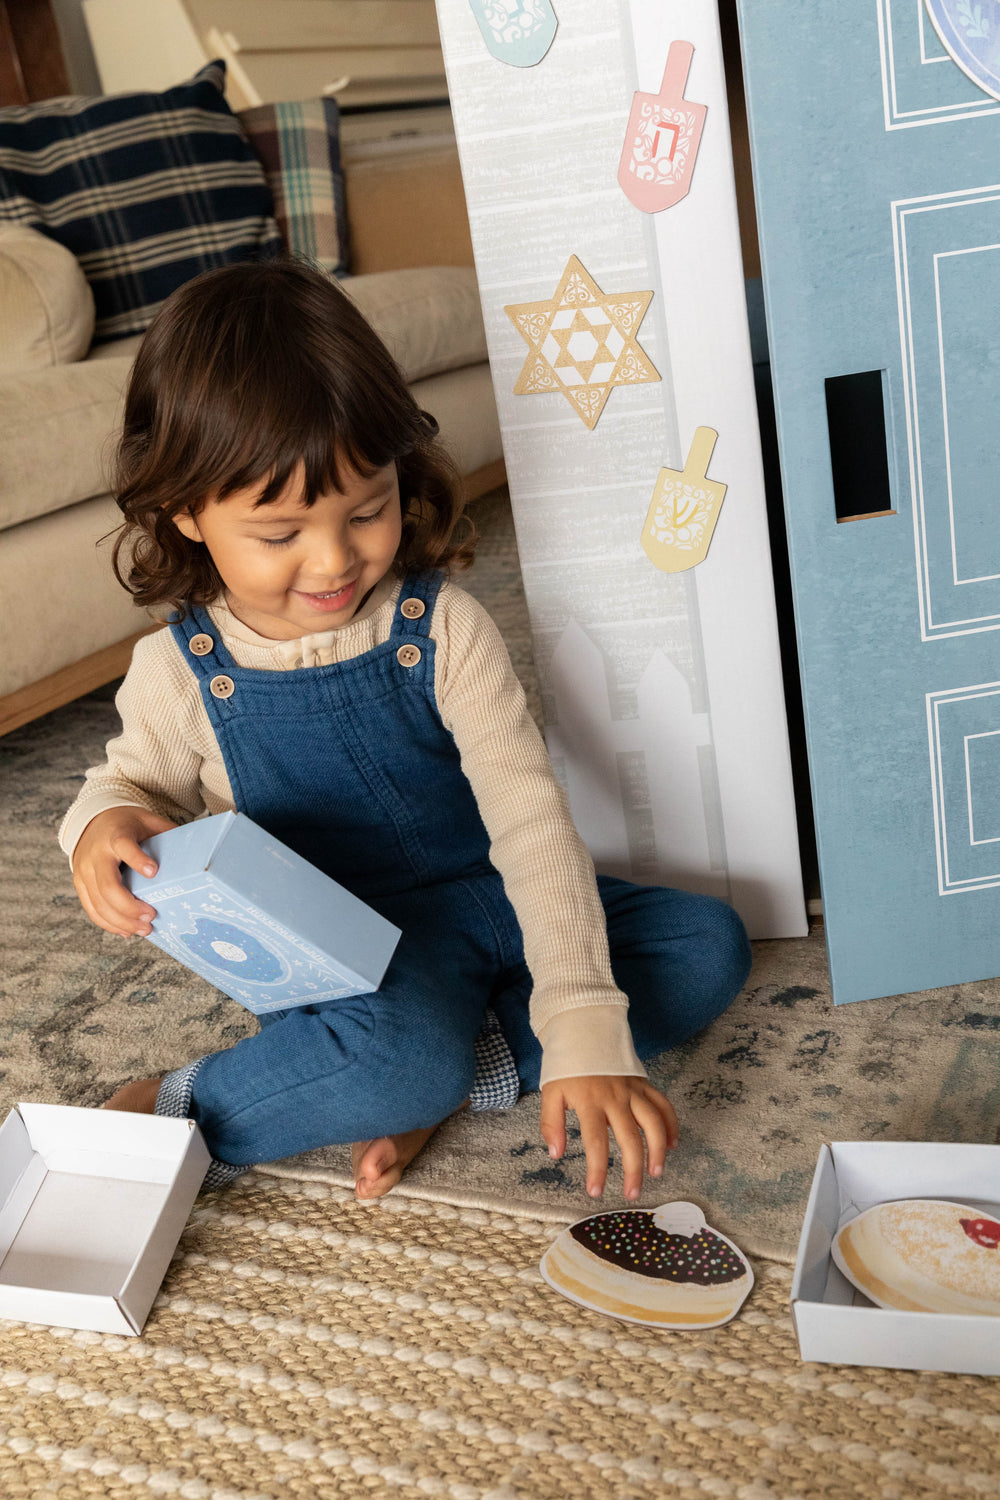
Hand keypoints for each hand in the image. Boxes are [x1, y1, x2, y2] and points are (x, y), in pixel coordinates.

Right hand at [71, 807, 176, 936]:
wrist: (91, 821)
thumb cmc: (126, 824)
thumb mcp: (148, 820)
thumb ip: (167, 833)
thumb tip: (198, 850)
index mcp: (115, 835)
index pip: (124, 846)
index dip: (137, 859)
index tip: (154, 872)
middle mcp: (96, 854)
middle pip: (108, 885)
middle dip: (129, 906)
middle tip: (151, 916)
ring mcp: (85, 871)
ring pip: (98, 902)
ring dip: (121, 921)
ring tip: (144, 929)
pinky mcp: (80, 884)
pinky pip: (91, 908)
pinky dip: (108, 923)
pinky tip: (126, 931)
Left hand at [540, 1075, 678, 1201]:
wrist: (585, 1030)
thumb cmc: (567, 1067)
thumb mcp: (551, 1093)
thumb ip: (551, 1124)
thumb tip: (556, 1154)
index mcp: (590, 1102)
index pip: (595, 1142)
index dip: (597, 1170)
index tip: (596, 1192)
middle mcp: (616, 1098)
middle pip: (630, 1138)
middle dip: (633, 1169)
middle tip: (632, 1193)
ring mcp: (633, 1091)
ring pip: (653, 1123)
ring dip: (658, 1149)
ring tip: (657, 1172)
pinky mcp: (644, 1084)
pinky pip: (663, 1105)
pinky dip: (672, 1124)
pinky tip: (673, 1144)